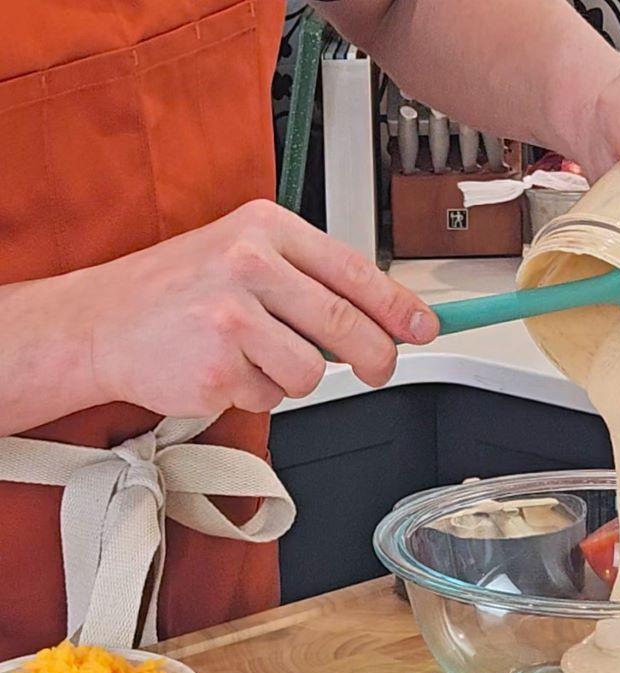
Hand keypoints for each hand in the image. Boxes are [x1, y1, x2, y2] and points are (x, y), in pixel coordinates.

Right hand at [71, 200, 437, 416]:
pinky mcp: (216, 368)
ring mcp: (230, 318)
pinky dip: (255, 394)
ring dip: (295, 378)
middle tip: (378, 369)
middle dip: (377, 358)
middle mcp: (249, 264)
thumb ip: (311, 280)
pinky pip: (270, 397)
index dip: (398, 307)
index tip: (425, 327)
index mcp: (265, 229)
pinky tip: (223, 370)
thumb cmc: (178, 291)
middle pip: (346, 326)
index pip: (353, 271)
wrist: (97, 322)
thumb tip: (388, 317)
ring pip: (313, 371)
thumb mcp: (244, 256)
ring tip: (256, 357)